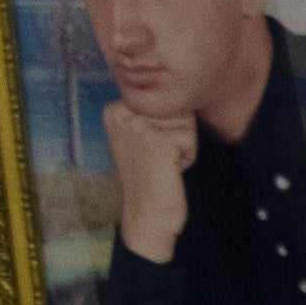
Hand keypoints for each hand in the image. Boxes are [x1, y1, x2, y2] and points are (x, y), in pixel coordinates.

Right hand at [106, 102, 197, 265]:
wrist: (148, 217)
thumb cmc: (150, 178)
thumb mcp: (143, 136)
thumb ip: (151, 112)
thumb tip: (176, 87)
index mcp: (115, 109)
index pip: (162, 97)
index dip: (168, 126)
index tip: (153, 149)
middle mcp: (121, 112)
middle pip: (174, 105)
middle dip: (177, 133)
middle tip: (160, 158)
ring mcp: (137, 125)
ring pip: (185, 119)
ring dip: (184, 144)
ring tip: (164, 163)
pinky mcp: (156, 140)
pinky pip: (190, 137)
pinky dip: (188, 155)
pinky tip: (169, 169)